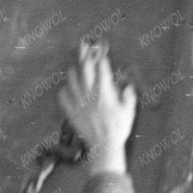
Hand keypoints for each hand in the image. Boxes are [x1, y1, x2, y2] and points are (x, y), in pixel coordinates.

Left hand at [58, 44, 137, 172]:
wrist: (104, 147)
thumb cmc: (119, 129)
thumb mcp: (129, 111)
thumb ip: (128, 96)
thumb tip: (127, 86)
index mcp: (105, 92)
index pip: (102, 67)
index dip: (101, 56)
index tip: (100, 48)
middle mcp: (90, 94)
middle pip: (85, 68)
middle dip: (85, 54)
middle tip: (84, 45)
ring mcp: (78, 102)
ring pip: (71, 79)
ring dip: (74, 70)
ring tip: (76, 66)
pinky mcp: (71, 112)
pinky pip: (62, 96)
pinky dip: (64, 90)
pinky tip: (67, 89)